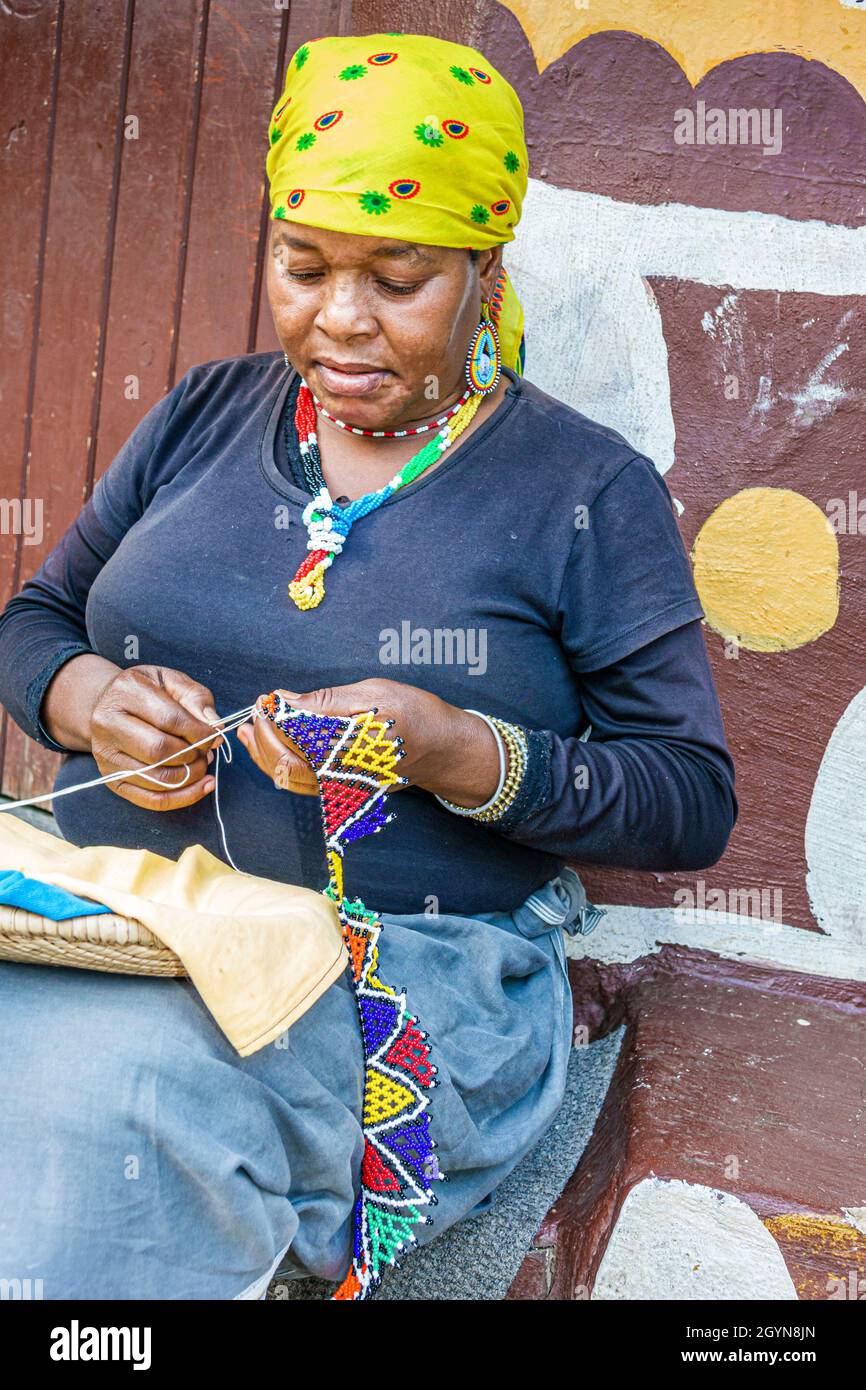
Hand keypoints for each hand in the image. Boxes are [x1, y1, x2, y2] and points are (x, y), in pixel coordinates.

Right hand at [89, 665, 223, 810]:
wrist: (107, 705)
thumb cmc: (146, 691)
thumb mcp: (171, 681)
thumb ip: (196, 698)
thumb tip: (215, 727)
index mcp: (125, 692)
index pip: (169, 719)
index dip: (199, 732)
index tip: (214, 735)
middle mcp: (108, 724)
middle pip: (159, 750)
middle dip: (192, 755)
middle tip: (207, 751)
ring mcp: (106, 755)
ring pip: (156, 778)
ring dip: (190, 776)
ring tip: (202, 764)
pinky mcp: (111, 779)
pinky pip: (151, 799)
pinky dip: (182, 797)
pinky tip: (201, 787)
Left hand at [236, 678, 500, 807]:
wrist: (444, 749)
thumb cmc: (414, 715)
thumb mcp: (374, 694)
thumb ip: (326, 701)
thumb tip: (286, 700)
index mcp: (344, 750)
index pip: (293, 740)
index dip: (271, 721)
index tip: (264, 701)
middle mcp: (339, 774)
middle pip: (284, 765)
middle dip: (261, 740)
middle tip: (254, 713)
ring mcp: (340, 785)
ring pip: (289, 779)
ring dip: (264, 755)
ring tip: (250, 731)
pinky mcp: (342, 787)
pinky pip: (302, 783)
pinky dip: (281, 766)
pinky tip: (272, 747)